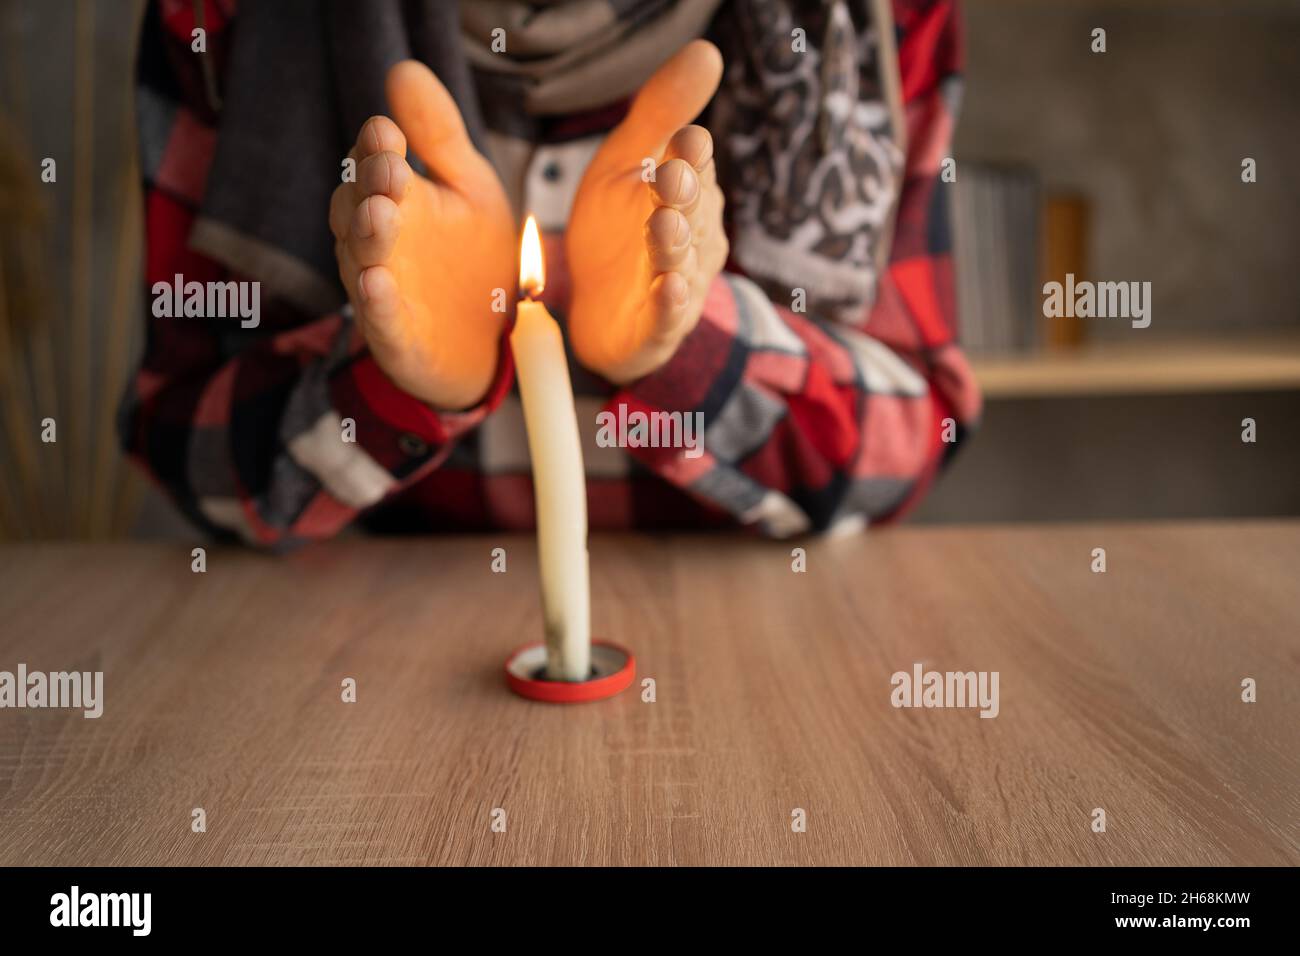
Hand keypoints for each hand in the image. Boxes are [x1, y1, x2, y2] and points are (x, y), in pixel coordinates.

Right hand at [330, 61, 514, 409]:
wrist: (493, 341)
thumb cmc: (472, 255)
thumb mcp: (469, 187)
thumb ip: (439, 136)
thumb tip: (403, 70)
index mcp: (393, 201)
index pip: (371, 168)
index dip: (376, 151)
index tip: (388, 132)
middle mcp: (377, 244)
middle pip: (354, 210)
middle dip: (369, 190)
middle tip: (389, 171)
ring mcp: (382, 291)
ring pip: (361, 262)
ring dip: (369, 238)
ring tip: (382, 215)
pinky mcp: (396, 338)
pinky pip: (379, 321)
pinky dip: (376, 305)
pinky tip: (377, 285)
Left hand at [566, 41, 727, 384]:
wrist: (596, 309)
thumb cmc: (617, 229)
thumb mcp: (626, 163)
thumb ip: (661, 112)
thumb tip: (707, 49)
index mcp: (687, 192)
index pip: (693, 166)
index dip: (690, 155)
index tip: (686, 138)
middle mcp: (692, 236)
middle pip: (690, 212)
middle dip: (683, 195)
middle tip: (671, 176)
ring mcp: (678, 282)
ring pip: (679, 260)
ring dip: (673, 243)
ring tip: (663, 225)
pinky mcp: (658, 326)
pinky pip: (667, 315)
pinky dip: (669, 303)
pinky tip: (668, 287)